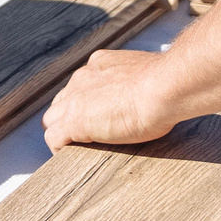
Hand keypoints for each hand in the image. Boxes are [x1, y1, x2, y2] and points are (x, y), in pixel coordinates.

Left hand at [44, 48, 181, 149]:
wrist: (163, 88)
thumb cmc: (167, 86)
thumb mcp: (148, 77)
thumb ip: (138, 83)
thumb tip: (150, 97)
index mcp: (100, 64)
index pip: (81, 85)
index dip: (86, 102)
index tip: (98, 114)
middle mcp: (83, 77)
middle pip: (62, 100)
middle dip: (69, 116)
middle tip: (87, 133)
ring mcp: (75, 99)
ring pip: (53, 118)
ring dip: (63, 131)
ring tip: (77, 147)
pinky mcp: (74, 121)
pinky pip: (53, 138)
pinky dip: (60, 148)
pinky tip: (71, 156)